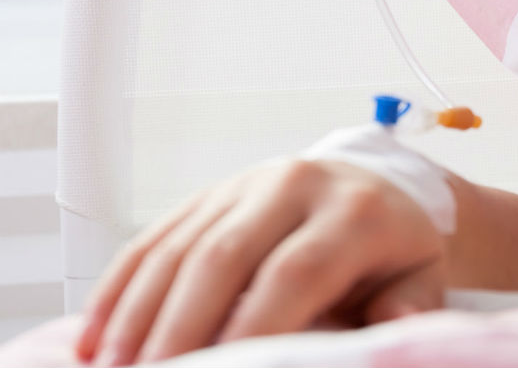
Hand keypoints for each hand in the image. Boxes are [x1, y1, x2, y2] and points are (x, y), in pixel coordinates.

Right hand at [74, 158, 445, 365]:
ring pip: (181, 245)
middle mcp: (295, 185)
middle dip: (181, 326)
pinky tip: (95, 336)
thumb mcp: (420, 274)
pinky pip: (155, 236)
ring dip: (138, 313)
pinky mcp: (211, 193)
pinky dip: (119, 287)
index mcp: (354, 211)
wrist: (376, 185)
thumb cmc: (394, 246)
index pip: (296, 269)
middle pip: (225, 255)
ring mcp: (247, 184)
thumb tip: (397, 325)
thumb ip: (410, 305)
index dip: (256, 323)